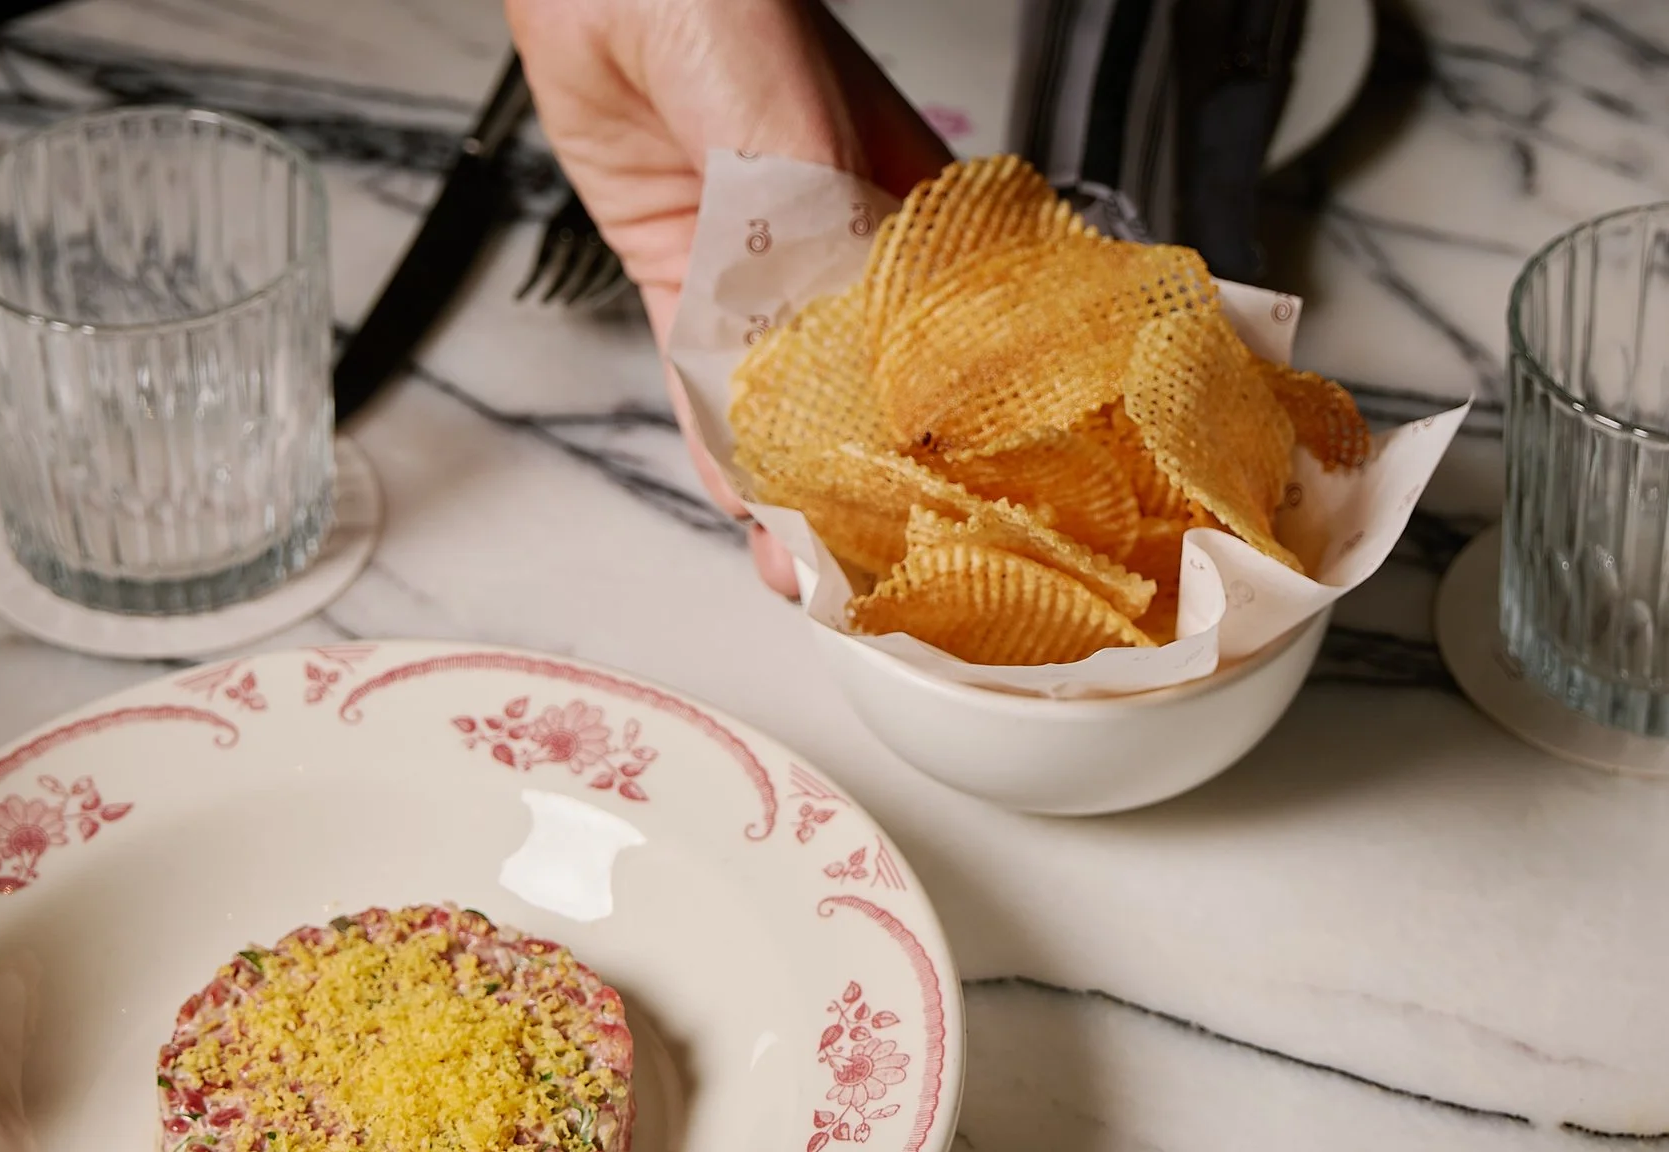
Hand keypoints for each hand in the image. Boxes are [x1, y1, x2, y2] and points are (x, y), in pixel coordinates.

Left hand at [508, 0, 951, 592]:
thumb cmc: (714, 1)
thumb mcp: (783, 122)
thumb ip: (811, 236)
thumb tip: (839, 348)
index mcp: (915, 204)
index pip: (961, 339)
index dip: (974, 434)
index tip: (977, 515)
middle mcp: (849, 249)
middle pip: (876, 393)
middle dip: (884, 489)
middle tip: (886, 575)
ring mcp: (767, 273)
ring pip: (792, 405)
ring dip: (797, 494)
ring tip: (814, 578)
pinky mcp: (691, 284)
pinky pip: (710, 384)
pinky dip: (724, 451)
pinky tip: (751, 516)